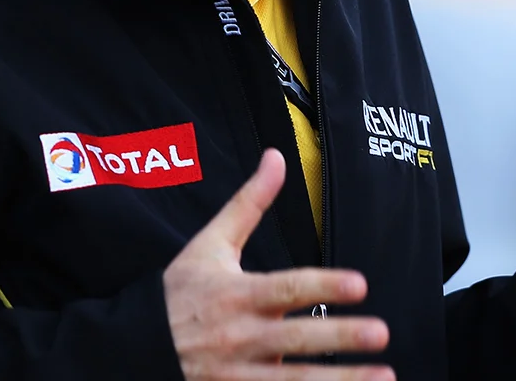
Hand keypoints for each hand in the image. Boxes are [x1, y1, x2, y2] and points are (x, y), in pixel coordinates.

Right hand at [164, 149, 392, 379]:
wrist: (132, 348)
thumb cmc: (177, 293)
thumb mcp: (209, 244)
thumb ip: (249, 203)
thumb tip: (276, 157)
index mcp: (236, 295)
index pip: (287, 289)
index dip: (324, 286)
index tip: (360, 285)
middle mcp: (239, 337)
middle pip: (296, 339)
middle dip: (340, 337)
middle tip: (380, 332)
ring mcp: (237, 375)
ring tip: (383, 378)